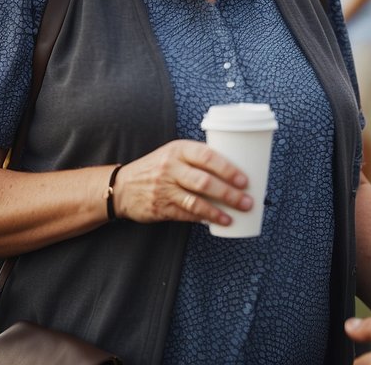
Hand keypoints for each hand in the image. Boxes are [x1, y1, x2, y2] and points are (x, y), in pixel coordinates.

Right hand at [113, 139, 251, 225]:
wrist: (123, 186)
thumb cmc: (157, 167)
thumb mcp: (173, 154)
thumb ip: (197, 159)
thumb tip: (234, 171)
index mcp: (178, 149)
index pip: (207, 156)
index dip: (227, 169)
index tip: (244, 180)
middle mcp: (170, 167)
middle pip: (204, 181)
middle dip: (229, 193)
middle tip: (247, 201)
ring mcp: (164, 188)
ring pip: (196, 201)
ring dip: (218, 211)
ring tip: (235, 216)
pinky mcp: (160, 207)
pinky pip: (186, 214)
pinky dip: (203, 219)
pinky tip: (217, 222)